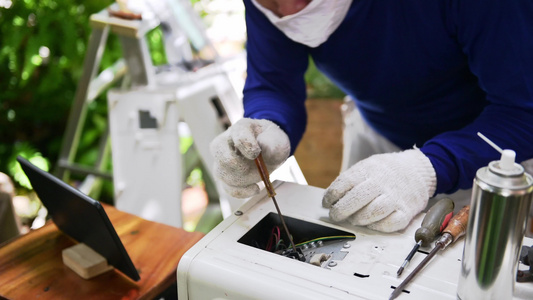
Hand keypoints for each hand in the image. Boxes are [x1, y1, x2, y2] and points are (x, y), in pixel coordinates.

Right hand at [210, 118, 289, 197]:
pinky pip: (228, 188)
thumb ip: (272, 142)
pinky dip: (242, 192)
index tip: (257, 153)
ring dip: (242, 180)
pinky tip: (255, 188)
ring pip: (223, 174)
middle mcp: (225, 144)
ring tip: (258, 176)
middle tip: (256, 167)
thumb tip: (263, 147)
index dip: (248, 147)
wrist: (269, 149)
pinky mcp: (226, 176)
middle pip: (223, 158)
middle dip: (241, 167)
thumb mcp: (277, 138)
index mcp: (239, 129)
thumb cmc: (271, 141)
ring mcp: (222, 161)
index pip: (238, 137)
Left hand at [322, 149, 436, 231]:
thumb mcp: (366, 166)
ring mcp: (395, 197)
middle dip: (341, 210)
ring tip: (353, 220)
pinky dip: (378, 226)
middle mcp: (382, 183)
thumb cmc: (385, 172)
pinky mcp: (406, 211)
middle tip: (335, 216)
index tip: (326, 203)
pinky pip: (391, 223)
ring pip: (374, 211)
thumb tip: (329, 200)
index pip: (344, 183)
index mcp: (368, 170)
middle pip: (357, 198)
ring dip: (359, 219)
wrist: (417, 170)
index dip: (331, 196)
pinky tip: (371, 225)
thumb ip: (349, 181)